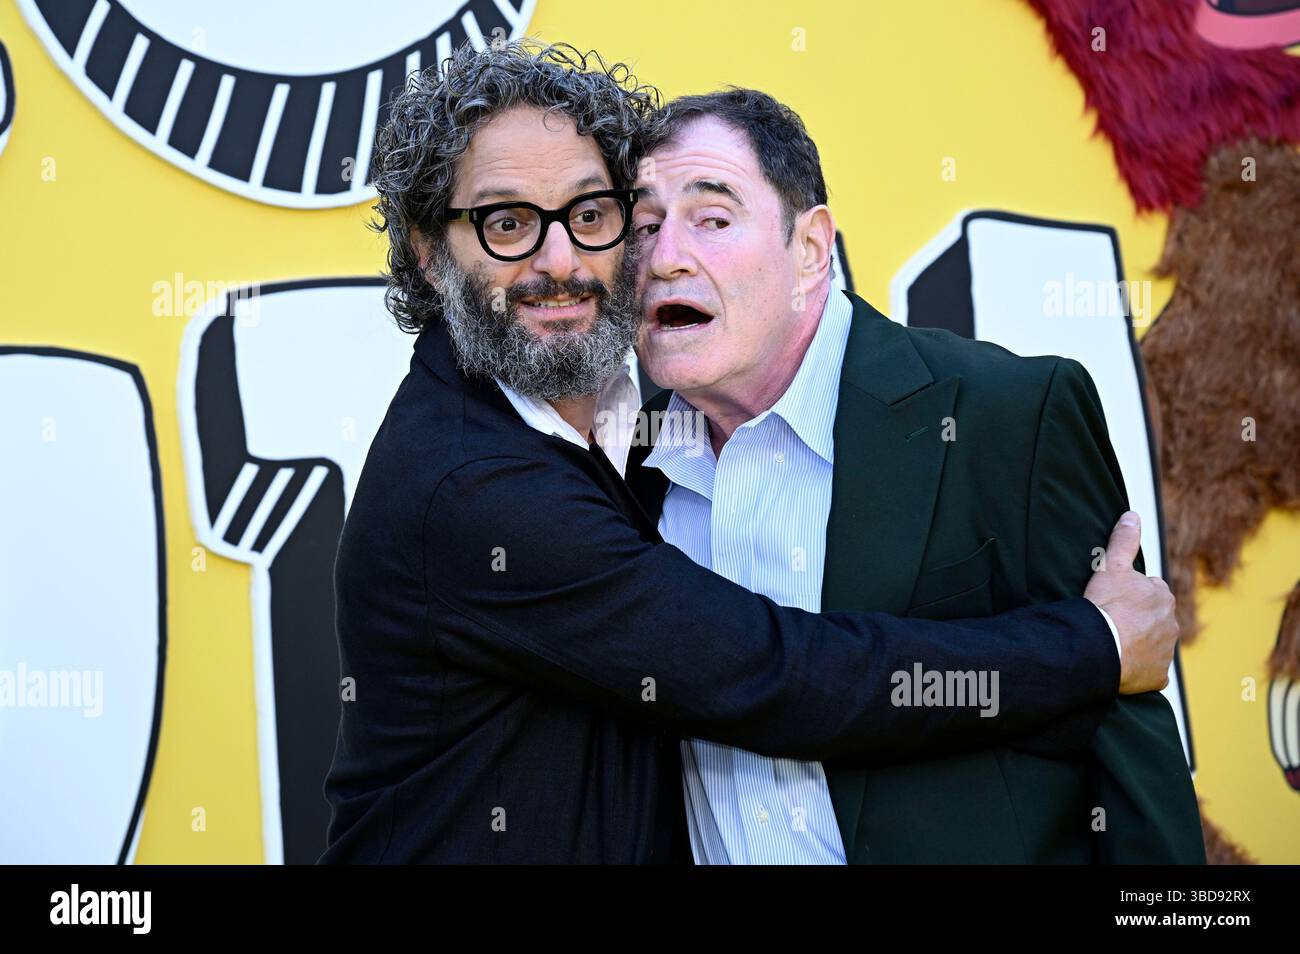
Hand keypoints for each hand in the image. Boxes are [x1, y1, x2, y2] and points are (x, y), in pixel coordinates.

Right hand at [1083, 511, 1176, 694]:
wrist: (1101, 647)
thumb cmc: (1106, 606)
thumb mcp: (1111, 567)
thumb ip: (1123, 541)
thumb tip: (1131, 515)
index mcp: (1162, 597)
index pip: (1148, 593)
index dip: (1129, 597)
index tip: (1113, 603)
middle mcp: (1171, 624)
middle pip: (1153, 619)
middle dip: (1137, 621)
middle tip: (1111, 623)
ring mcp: (1166, 652)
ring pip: (1152, 645)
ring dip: (1138, 644)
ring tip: (1113, 644)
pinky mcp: (1158, 675)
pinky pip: (1149, 670)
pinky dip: (1138, 668)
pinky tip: (1121, 664)